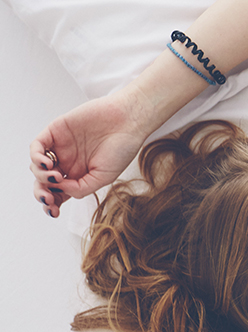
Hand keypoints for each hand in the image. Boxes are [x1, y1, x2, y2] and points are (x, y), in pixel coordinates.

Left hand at [30, 90, 150, 217]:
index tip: (54, 211)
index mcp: (79, 175)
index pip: (58, 193)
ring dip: (40, 176)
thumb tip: (59, 189)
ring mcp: (60, 147)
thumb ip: (81, 188)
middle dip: (42, 193)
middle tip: (48, 198)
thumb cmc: (122, 147)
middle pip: (43, 182)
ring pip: (36, 166)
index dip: (51, 203)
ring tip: (55, 177)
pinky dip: (36, 157)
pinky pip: (37, 147)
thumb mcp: (105, 177)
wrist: (128, 120)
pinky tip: (47, 164)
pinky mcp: (55, 131)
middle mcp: (67, 162)